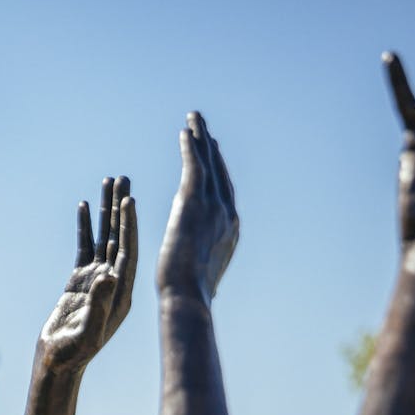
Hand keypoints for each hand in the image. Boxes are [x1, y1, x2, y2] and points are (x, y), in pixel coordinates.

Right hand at [39, 176, 136, 370]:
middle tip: (123, 178)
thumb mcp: (87, 331)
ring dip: (107, 211)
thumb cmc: (73, 354)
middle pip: (120, 237)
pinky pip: (85, 247)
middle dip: (121, 208)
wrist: (57, 364)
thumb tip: (108, 276)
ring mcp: (98, 280)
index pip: (128, 252)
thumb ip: (98, 304)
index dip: (129, 226)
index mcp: (122, 293)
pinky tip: (85, 206)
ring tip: (109, 182)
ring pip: (104, 237)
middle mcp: (114, 283)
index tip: (129, 200)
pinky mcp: (81, 281)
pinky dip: (86, 226)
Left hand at [156, 113, 237, 303]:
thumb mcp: (205, 276)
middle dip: (213, 149)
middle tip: (206, 129)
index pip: (224, 192)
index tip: (213, 156)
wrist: (189, 296)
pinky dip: (190, 148)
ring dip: (201, 139)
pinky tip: (184, 132)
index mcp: (230, 231)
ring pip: (208, 164)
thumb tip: (209, 279)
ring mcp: (213, 207)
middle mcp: (227, 214)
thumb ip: (207, 265)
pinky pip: (193, 167)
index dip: (220, 171)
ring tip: (194, 119)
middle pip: (220, 173)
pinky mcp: (193, 203)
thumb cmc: (191, 295)